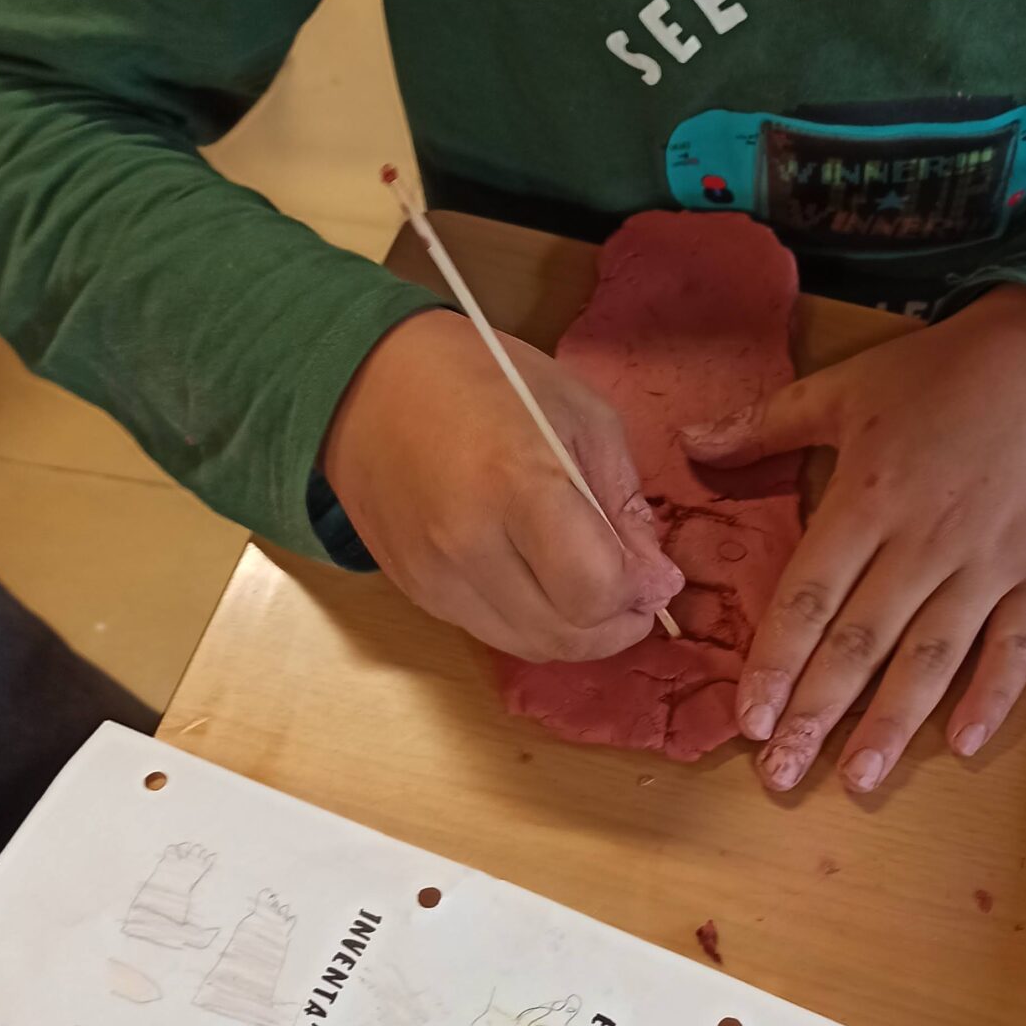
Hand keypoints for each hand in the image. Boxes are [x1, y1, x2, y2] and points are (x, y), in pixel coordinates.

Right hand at [322, 310, 682, 659]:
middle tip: (632, 590)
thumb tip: (657, 582)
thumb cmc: (486, 380)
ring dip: (573, 631)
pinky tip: (538, 580)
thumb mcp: (580, 415)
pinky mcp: (414, 593)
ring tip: (589, 587)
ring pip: (528, 645)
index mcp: (516, 483)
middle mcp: (467, 543)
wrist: (368, 383)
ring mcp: (433, 576)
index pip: (593, 591)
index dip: (637, 594)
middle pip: (564, 634)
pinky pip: (490, 632)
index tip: (651, 573)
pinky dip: (529, 621)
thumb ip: (625, 503)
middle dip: (615, 625)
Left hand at [685, 286, 1025, 790]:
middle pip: (864, 641)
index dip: (778, 661)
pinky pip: (1017, 644)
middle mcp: (927, 539)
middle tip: (782, 774)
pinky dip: (993, 695)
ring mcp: (990, 560)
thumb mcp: (846, 387)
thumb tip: (688, 445)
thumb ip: (765, 424)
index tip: (749, 718)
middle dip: (819, 712)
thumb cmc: (943, 373)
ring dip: (894, 723)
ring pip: (934, 656)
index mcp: (870, 496)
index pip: (812, 595)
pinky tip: (964, 745)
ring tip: (859, 779)